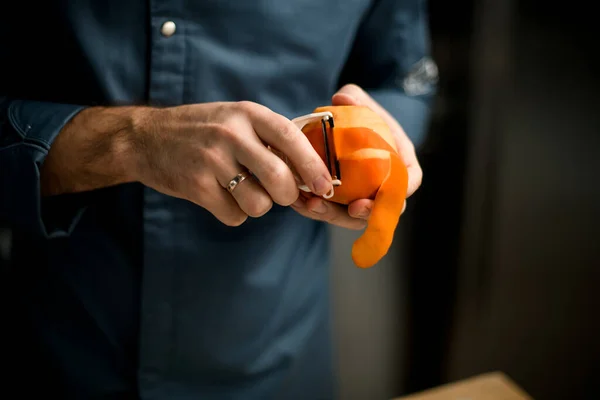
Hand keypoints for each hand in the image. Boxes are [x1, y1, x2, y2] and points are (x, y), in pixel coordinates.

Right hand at [41, 101, 333, 225]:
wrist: (145, 138)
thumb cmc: (202, 130)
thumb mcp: (236, 118)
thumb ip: (271, 137)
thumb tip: (312, 171)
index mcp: (247, 114)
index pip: (291, 139)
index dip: (313, 166)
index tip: (325, 186)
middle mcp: (230, 134)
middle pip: (279, 180)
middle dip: (287, 196)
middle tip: (280, 195)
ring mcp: (211, 160)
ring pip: (258, 204)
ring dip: (256, 206)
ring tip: (240, 190)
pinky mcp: (195, 186)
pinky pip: (233, 216)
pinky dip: (232, 214)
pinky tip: (219, 196)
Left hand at [290, 84, 420, 227]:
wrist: (339, 125)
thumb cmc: (358, 112)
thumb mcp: (359, 101)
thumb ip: (355, 99)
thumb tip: (342, 97)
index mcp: (399, 159)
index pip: (409, 180)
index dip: (399, 192)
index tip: (383, 195)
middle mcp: (383, 183)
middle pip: (382, 208)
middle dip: (368, 213)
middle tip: (353, 208)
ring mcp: (362, 194)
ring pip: (353, 216)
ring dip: (335, 215)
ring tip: (315, 206)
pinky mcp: (340, 200)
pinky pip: (331, 210)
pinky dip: (317, 208)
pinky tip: (301, 202)